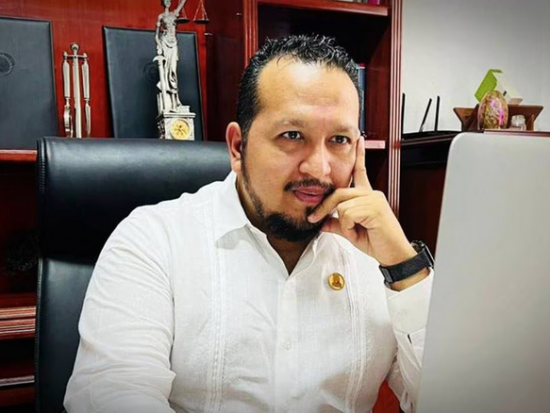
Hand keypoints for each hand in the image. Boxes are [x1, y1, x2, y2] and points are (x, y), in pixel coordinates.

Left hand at [308, 136, 416, 266]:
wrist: (393, 254)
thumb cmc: (378, 242)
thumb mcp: (351, 231)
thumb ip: (336, 223)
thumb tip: (321, 222)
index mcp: (367, 196)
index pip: (360, 172)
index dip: (359, 156)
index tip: (359, 140)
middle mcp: (371, 194)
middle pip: (339, 192)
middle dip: (324, 207)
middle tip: (314, 219)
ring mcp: (373, 200)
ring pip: (341, 205)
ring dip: (343, 224)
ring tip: (355, 232)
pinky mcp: (374, 208)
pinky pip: (347, 214)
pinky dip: (348, 227)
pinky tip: (360, 231)